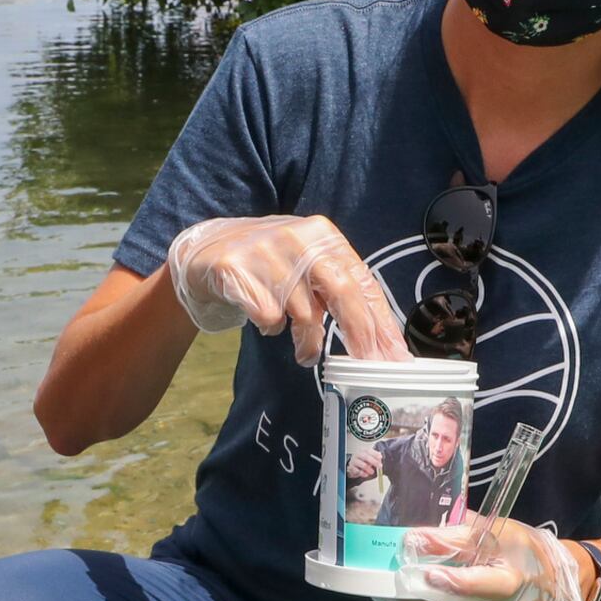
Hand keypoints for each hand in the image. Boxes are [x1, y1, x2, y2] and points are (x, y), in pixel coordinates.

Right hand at [166, 215, 410, 362]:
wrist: (207, 250)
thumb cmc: (269, 265)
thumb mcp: (306, 266)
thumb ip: (337, 290)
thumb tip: (379, 340)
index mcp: (323, 235)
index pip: (362, 281)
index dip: (381, 321)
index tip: (393, 355)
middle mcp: (298, 238)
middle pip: (342, 292)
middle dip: (359, 335)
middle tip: (367, 366)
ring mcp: (266, 252)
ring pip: (304, 313)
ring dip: (308, 342)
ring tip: (305, 353)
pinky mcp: (236, 270)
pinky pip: (268, 316)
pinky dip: (270, 327)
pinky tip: (264, 319)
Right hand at [346, 442, 383, 482]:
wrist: (353, 465)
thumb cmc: (362, 460)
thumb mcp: (369, 457)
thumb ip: (375, 457)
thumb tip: (380, 458)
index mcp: (363, 450)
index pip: (369, 451)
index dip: (375, 454)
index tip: (380, 457)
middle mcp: (358, 454)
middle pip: (366, 457)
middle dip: (374, 462)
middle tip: (380, 466)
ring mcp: (354, 460)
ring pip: (363, 465)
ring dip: (369, 469)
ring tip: (372, 472)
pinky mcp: (351, 467)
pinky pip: (358, 471)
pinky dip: (363, 473)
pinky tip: (366, 474)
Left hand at [385, 516, 588, 600]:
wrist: (557, 583)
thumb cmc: (525, 550)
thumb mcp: (499, 531)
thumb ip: (459, 534)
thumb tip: (418, 536)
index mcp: (512, 577)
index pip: (482, 582)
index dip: (454, 580)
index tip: (426, 571)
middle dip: (424, 600)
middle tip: (395, 586)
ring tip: (396, 597)